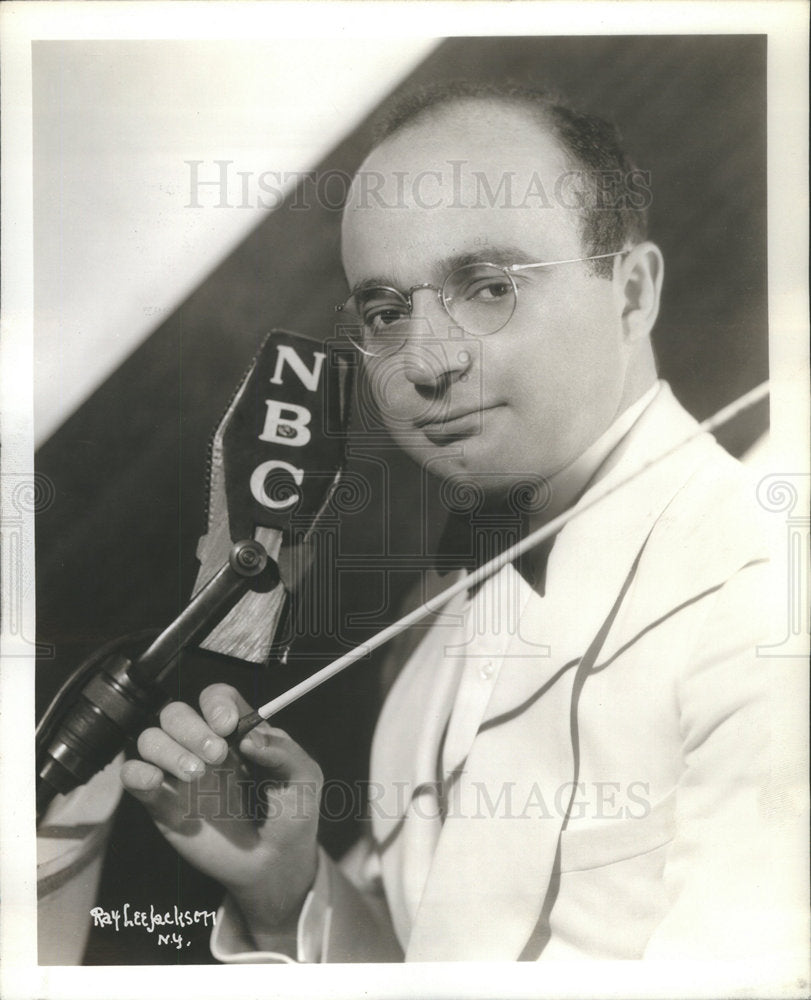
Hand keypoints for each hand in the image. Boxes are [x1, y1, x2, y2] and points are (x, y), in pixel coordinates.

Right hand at [120, 683, 321, 936]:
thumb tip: (249, 738)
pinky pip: (133, 775)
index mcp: (237, 733)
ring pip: (150, 738)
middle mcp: (204, 745)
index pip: (216, 697)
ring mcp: (179, 773)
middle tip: (216, 756)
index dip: (216, 703)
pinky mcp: (161, 802)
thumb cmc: (292, 816)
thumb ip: (284, 752)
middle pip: (176, 712)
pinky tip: (157, 784)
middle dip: (192, 728)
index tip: (228, 726)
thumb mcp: (304, 778)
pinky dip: (138, 772)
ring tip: (197, 775)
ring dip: (169, 749)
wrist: (274, 866)